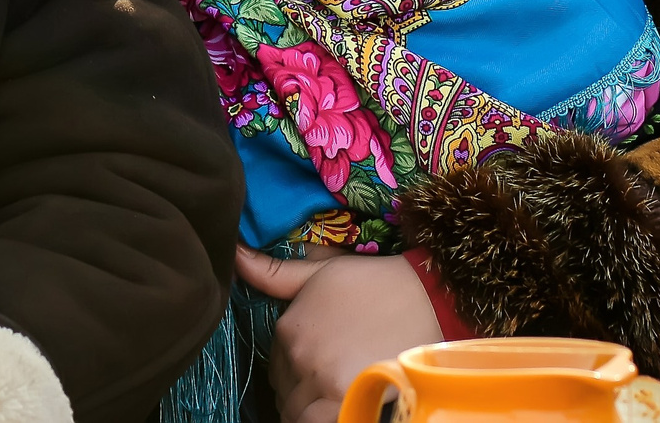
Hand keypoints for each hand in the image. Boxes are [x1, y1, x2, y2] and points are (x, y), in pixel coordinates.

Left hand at [238, 246, 440, 422]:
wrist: (425, 297)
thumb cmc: (373, 283)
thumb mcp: (321, 273)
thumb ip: (273, 273)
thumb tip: (234, 253)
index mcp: (288, 327)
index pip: (275, 364)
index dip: (294, 366)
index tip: (319, 360)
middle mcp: (298, 355)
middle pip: (285, 390)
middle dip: (300, 387)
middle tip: (330, 374)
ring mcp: (319, 379)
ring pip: (294, 410)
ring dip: (309, 405)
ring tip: (335, 389)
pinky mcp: (342, 399)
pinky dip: (317, 418)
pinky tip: (335, 405)